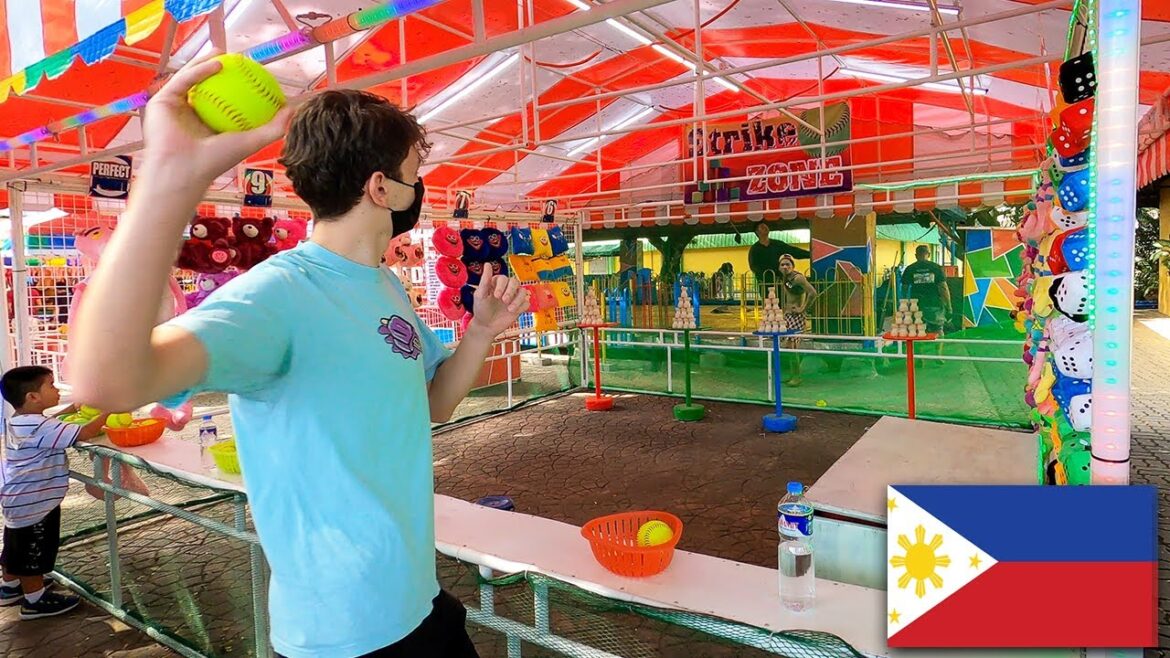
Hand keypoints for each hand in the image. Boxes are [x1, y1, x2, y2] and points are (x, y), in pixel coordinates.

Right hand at [140, 50, 292, 195]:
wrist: (183, 168)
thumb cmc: (216, 160)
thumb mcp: (251, 142)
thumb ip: (273, 128)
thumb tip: (293, 110)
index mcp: (207, 126)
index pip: (224, 101)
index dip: (237, 87)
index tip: (252, 75)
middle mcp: (189, 116)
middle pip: (205, 87)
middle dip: (219, 71)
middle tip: (237, 60)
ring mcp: (173, 108)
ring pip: (191, 79)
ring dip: (206, 63)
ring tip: (225, 53)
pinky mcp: (160, 101)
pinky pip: (183, 81)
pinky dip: (199, 70)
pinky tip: (217, 63)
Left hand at [467, 262, 530, 337]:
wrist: (486, 326)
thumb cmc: (481, 309)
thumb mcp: (480, 295)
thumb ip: (485, 280)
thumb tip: (487, 264)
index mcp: (497, 283)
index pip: (503, 278)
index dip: (501, 286)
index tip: (496, 296)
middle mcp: (507, 288)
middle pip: (515, 282)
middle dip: (511, 291)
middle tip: (504, 301)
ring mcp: (514, 297)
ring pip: (523, 291)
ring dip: (517, 300)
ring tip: (510, 309)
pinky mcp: (519, 307)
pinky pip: (526, 303)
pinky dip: (521, 306)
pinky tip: (513, 312)